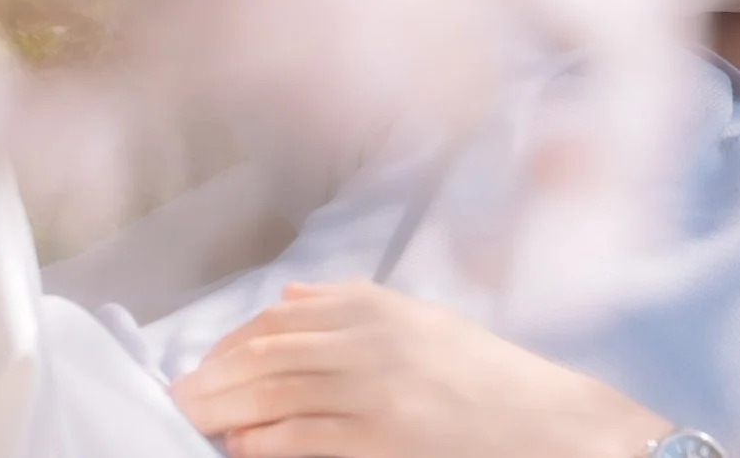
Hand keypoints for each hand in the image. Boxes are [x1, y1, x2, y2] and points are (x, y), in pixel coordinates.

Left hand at [171, 281, 671, 457]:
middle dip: (207, 381)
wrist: (565, 432)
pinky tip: (240, 450)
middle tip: (175, 404)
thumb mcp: (428, 328)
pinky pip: (294, 440)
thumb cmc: (499, 391)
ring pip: (266, 393)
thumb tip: (290, 297)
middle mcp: (369, 339)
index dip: (227, 346)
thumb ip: (355, 309)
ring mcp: (371, 390)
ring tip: (191, 427)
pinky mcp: (377, 439)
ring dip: (218, 412)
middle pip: (260, 354)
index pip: (277, 318)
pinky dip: (259, 444)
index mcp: (380, 308)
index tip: (199, 371)